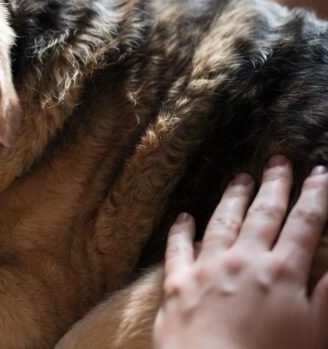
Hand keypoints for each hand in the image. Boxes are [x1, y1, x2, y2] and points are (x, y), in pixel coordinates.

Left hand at [153, 155, 327, 348]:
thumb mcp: (316, 331)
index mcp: (282, 271)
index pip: (304, 224)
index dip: (315, 196)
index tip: (320, 172)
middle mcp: (244, 260)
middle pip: (262, 214)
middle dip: (274, 185)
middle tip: (279, 161)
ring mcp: (207, 268)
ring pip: (222, 221)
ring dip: (233, 198)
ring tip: (241, 178)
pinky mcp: (177, 282)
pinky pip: (178, 248)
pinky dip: (182, 230)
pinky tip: (184, 217)